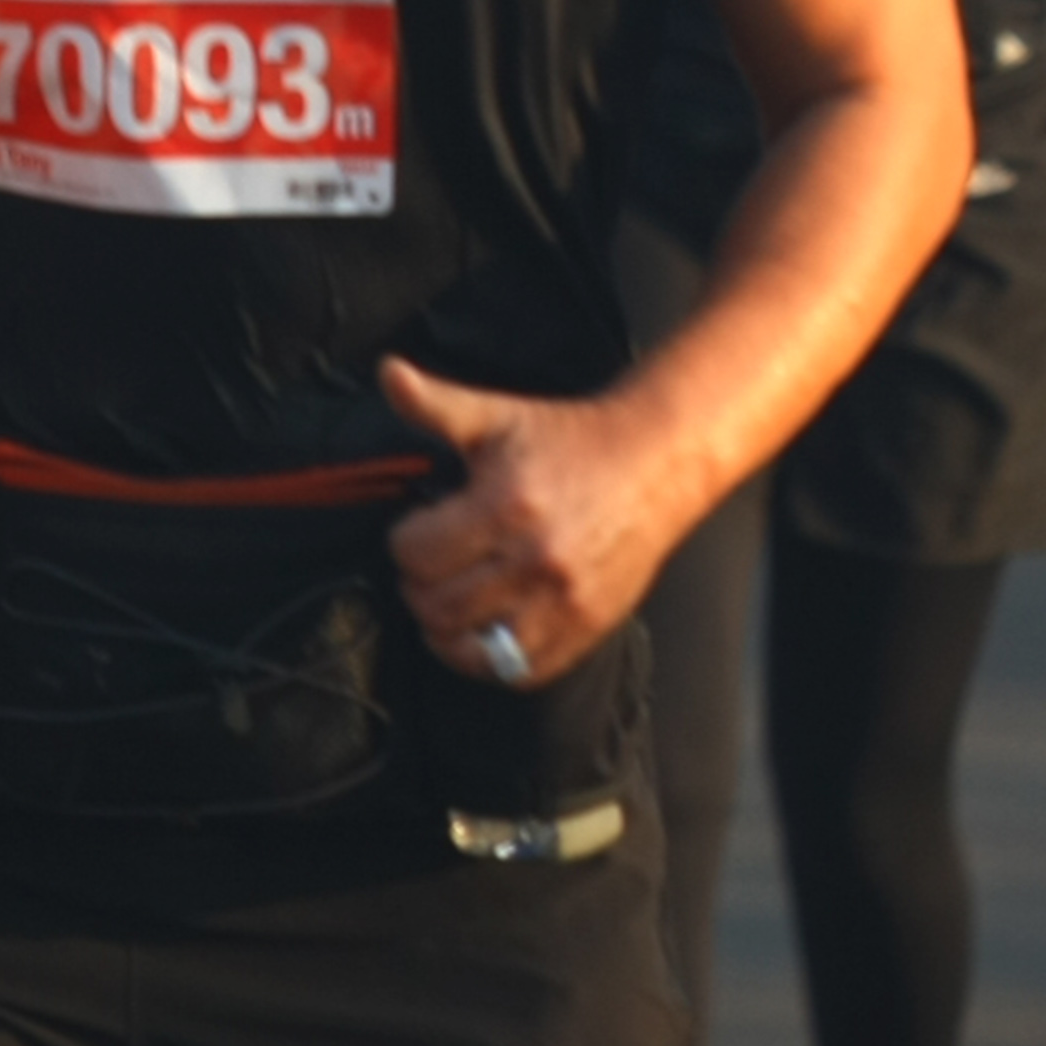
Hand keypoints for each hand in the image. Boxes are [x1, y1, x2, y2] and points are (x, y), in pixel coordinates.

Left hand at [383, 360, 686, 685]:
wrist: (656, 461)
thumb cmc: (574, 440)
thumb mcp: (500, 415)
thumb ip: (437, 404)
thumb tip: (389, 374)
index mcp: (506, 503)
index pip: (414, 554)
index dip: (406, 540)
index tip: (421, 529)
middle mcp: (535, 558)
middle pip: (436, 606)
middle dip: (420, 586)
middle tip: (432, 566)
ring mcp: (563, 601)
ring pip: (470, 648)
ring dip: (447, 628)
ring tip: (452, 599)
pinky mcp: (585, 628)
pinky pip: (518, 671)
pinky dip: (491, 658)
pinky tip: (486, 627)